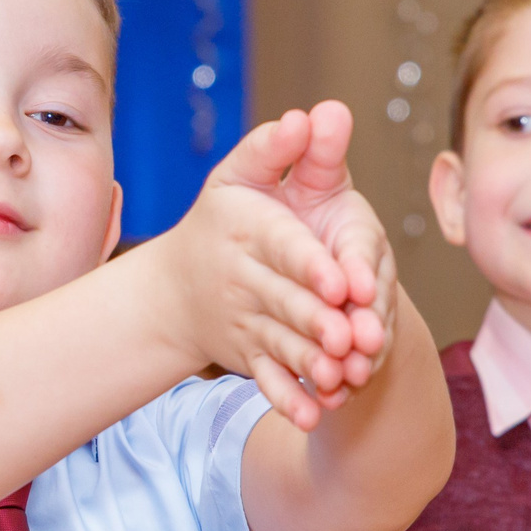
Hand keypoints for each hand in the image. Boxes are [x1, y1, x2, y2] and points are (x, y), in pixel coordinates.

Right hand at [160, 103, 393, 429]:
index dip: (313, 264)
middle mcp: (241, 276)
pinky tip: (316, 416)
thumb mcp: (242, 175)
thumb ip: (280, 149)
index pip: (283, 245)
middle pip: (285, 300)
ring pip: (280, 343)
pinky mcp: (245, 354)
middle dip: (320, 320)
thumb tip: (313, 113)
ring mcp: (242, 320)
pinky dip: (288, 400)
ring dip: (310, 363)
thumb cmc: (224, 218)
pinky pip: (266, 379)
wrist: (176, 285)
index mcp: (246, 228)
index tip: (345, 281)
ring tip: (342, 378)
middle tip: (354, 338)